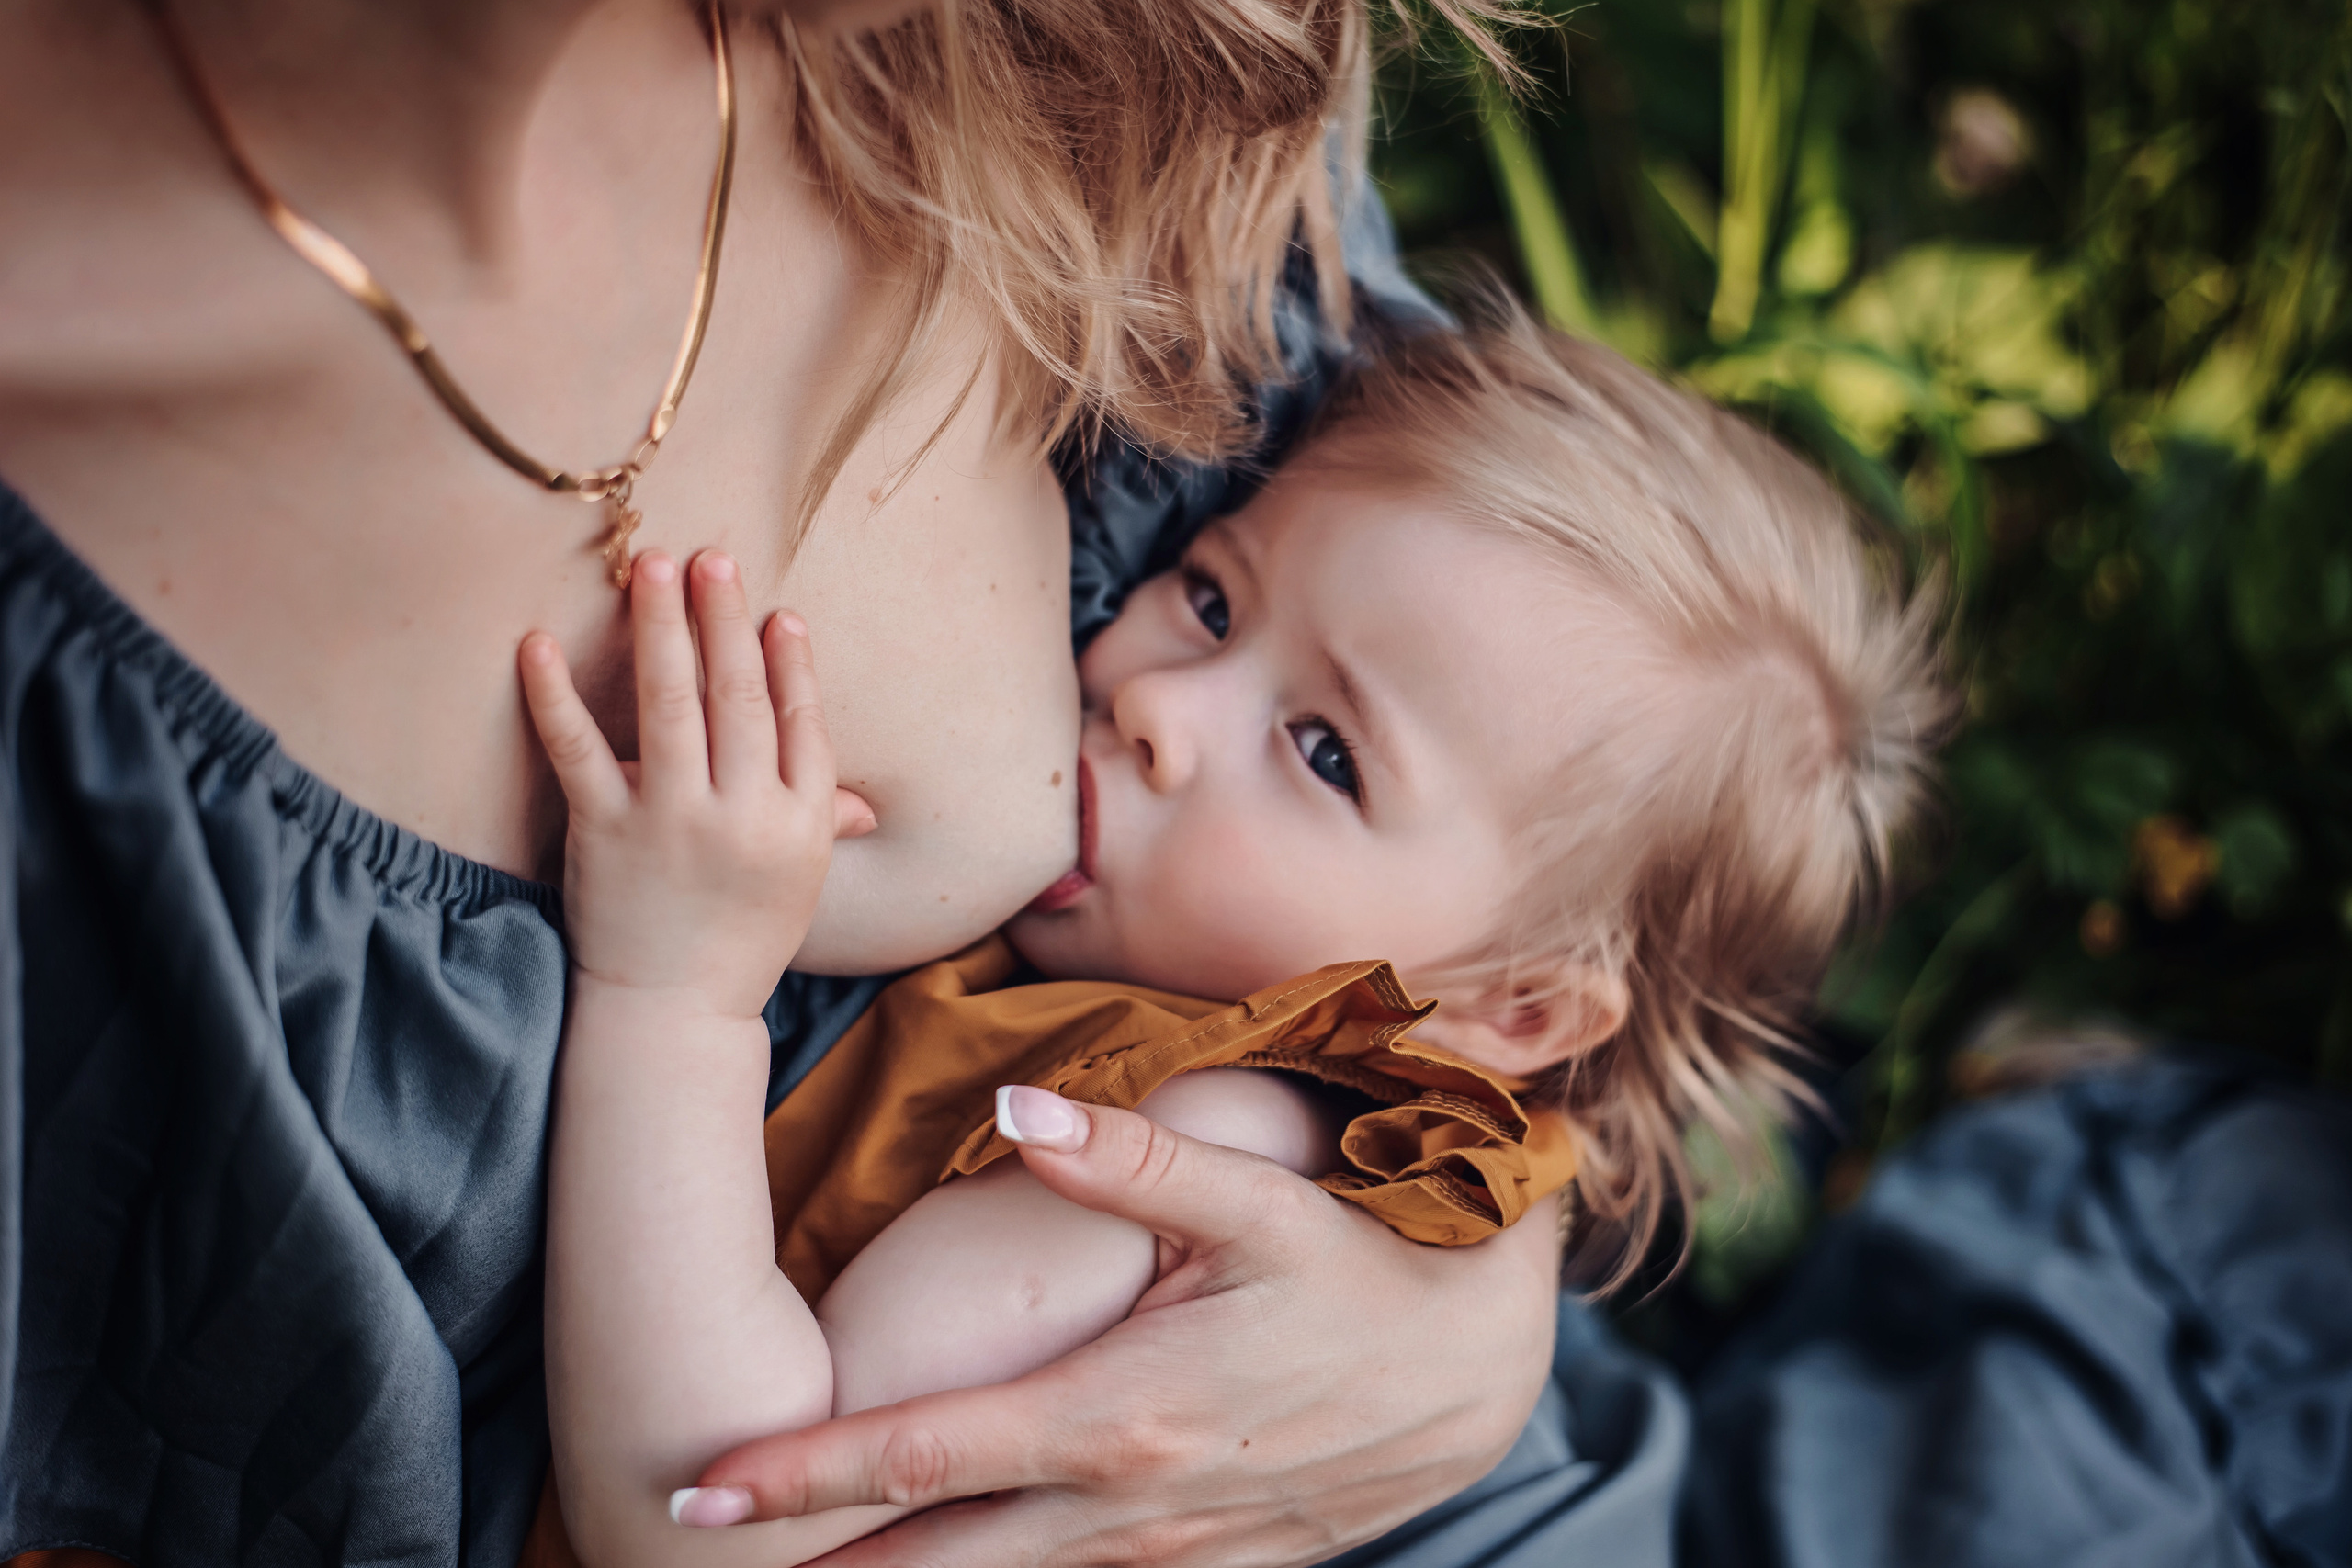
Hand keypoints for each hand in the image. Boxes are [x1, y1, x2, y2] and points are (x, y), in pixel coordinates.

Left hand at [520, 549, 846, 1019]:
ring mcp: (672, 821)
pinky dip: (555, 695)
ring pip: (670, 704)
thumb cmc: (740, 941)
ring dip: (661, 628)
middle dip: (724, 619)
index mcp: (800, 822)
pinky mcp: (606, 832)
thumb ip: (822, 821)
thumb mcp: (798, 880)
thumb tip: (861, 798)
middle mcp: (744, 815)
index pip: (801, 723)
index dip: (790, 663)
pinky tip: (538, 643)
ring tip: (652, 567)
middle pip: (738, 696)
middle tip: (710, 558)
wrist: (671, 1014)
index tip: (778, 612)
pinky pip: (578, 750)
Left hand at [682, 1096, 1563, 1565]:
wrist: (1483, 1371)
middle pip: (930, 1561)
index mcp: (1116, 1414)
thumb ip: (1133, 1161)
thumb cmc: (1366, 1271)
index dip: (799, 1479)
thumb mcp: (1261, 1204)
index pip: (920, 1457)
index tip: (698, 1491)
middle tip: (694, 1558)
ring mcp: (1166, 1555)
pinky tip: (956, 1566)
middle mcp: (1126, 1507)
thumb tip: (1017, 1100)